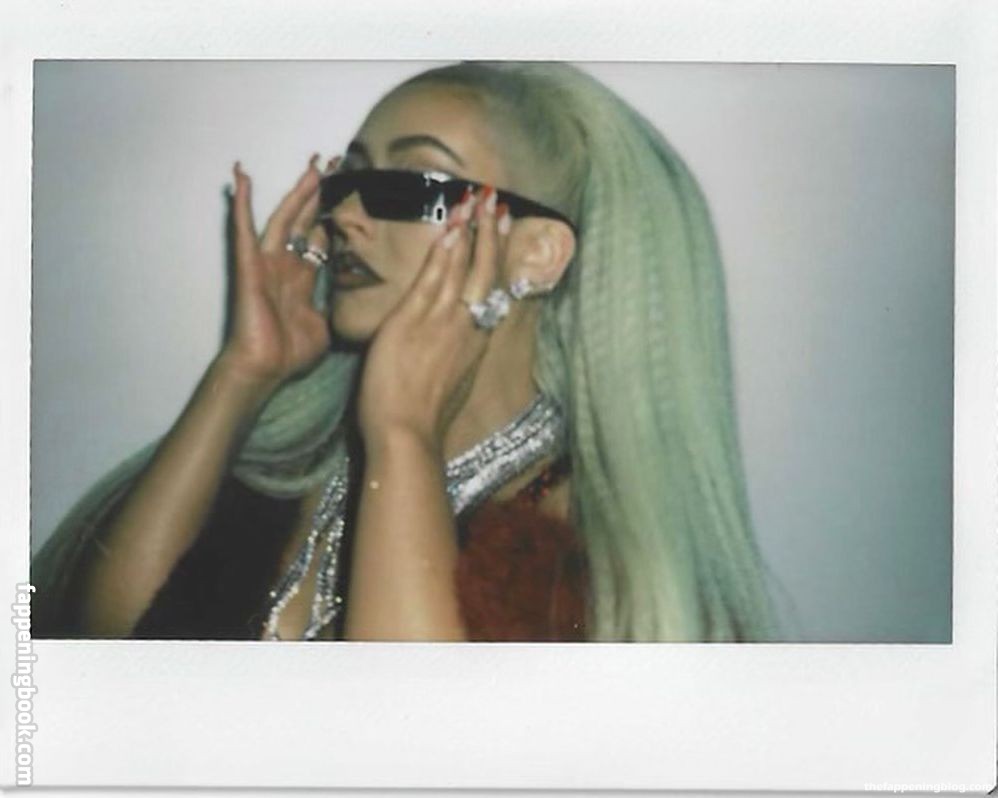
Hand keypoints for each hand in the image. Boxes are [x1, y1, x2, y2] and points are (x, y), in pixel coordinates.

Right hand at [218, 155, 338, 391]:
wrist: (265, 368)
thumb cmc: (289, 352)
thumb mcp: (324, 326)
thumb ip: (333, 307)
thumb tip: (350, 301)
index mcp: (303, 276)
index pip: (324, 236)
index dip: (337, 214)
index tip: (355, 193)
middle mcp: (286, 263)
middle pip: (307, 219)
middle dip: (322, 192)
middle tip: (338, 163)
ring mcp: (267, 262)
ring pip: (285, 217)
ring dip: (298, 190)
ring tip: (313, 164)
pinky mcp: (249, 265)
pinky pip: (243, 230)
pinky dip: (242, 204)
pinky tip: (242, 177)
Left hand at [357, 186, 509, 449]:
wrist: (406, 435)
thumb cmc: (421, 422)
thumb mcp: (451, 388)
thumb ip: (455, 362)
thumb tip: (456, 354)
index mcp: (474, 344)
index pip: (491, 292)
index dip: (498, 258)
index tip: (501, 232)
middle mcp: (466, 328)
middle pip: (486, 272)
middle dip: (492, 234)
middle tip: (497, 202)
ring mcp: (443, 323)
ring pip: (463, 268)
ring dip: (470, 231)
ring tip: (476, 200)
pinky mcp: (414, 322)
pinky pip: (434, 278)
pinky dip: (444, 251)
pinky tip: (451, 228)